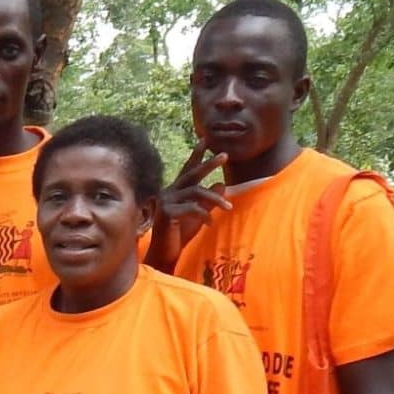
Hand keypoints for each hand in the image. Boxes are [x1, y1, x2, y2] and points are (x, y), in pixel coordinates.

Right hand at [150, 144, 231, 270]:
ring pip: (196, 192)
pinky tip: (210, 223)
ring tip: (229, 207)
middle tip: (225, 155)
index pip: (188, 169)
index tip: (206, 140)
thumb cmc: (180, 234)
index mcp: (175, 190)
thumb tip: (221, 183)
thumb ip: (209, 200)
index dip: (197, 155)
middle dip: (209, 164)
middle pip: (192, 174)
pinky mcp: (167, 214)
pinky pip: (191, 209)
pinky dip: (203, 215)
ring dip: (215, 199)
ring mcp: (166, 202)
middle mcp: (169, 192)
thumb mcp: (199, 215)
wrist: (164, 253)